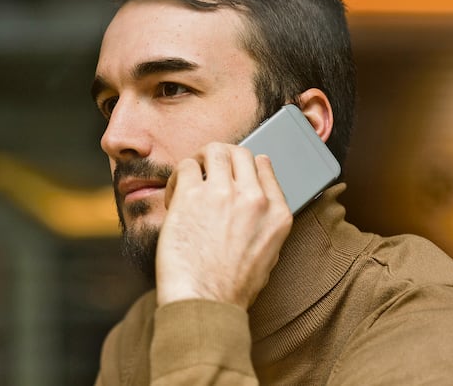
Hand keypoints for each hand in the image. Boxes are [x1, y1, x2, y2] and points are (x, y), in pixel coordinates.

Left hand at [155, 143, 292, 308]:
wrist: (205, 302)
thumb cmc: (231, 288)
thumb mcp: (269, 255)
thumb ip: (266, 223)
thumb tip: (256, 201)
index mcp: (277, 213)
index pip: (264, 166)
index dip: (245, 165)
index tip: (232, 173)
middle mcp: (253, 198)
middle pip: (240, 152)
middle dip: (222, 157)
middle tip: (207, 170)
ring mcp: (222, 194)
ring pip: (214, 151)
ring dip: (200, 160)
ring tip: (190, 178)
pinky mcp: (190, 196)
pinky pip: (185, 167)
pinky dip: (178, 176)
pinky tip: (175, 195)